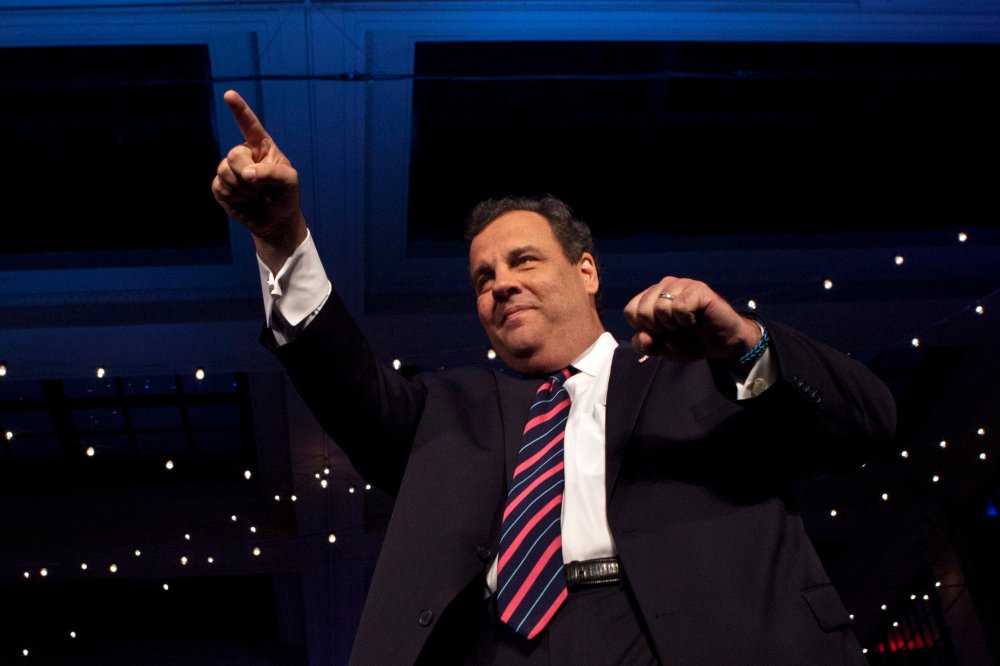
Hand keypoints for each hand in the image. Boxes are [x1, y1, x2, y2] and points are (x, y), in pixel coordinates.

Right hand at [212, 90, 306, 271]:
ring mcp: (230, 169)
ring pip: (224, 171)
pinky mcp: (220, 186)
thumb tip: (246, 174)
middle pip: (234, 154)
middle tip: (259, 187)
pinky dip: (234, 197)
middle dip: (246, 173)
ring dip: (242, 188)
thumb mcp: (289, 182)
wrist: (275, 220)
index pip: (250, 126)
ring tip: (254, 195)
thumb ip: (271, 173)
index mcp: (262, 147)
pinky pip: (220, 186)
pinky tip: (243, 201)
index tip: (229, 95)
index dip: (239, 110)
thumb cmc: (285, 196)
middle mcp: (244, 154)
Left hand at [623, 277, 760, 361]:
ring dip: (673, 325)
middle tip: (675, 330)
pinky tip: (695, 318)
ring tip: (685, 324)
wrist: (722, 344)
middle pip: (642, 310)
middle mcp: (665, 286)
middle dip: (657, 329)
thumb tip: (642, 337)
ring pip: (660, 308)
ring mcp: (681, 284)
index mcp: (652, 297)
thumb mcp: (662, 349)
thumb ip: (645, 345)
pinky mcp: (698, 289)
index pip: (630, 311)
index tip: (661, 333)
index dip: (644, 329)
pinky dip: (686, 320)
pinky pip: (679, 307)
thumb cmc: (691, 342)